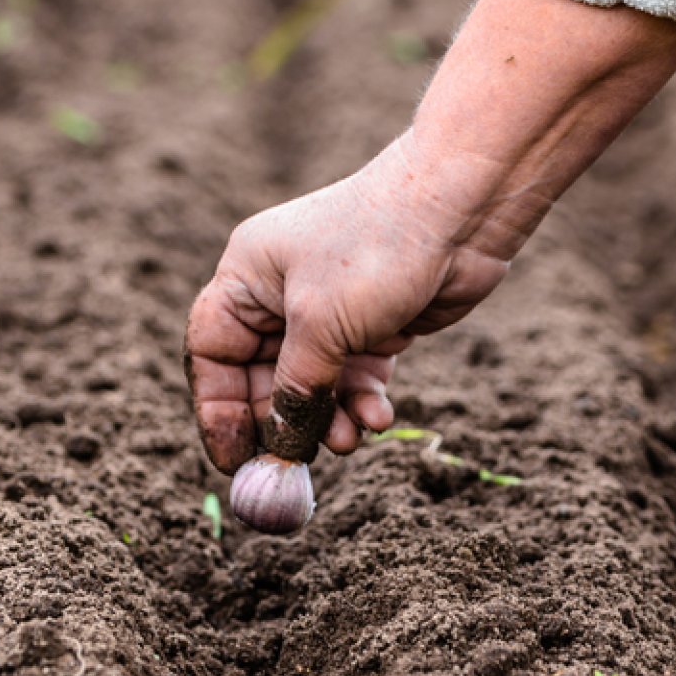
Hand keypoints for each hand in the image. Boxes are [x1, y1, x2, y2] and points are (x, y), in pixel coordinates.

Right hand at [184, 0, 675, 472]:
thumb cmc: (377, 250)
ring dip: (330, 418)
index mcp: (247, 276)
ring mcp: (330, 308)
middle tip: (299, 466)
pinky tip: (380, 418)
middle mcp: (282, 291)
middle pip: (264, 376)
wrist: (463, 210)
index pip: (212, 352)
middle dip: (285, 421)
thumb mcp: (323, 327)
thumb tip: (280, 449)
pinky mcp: (375, 322)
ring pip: (315, 383)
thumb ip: (297, 392)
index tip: (233, 460)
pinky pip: (355, 376)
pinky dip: (363, 400)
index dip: (218, 409)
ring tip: (354, 439)